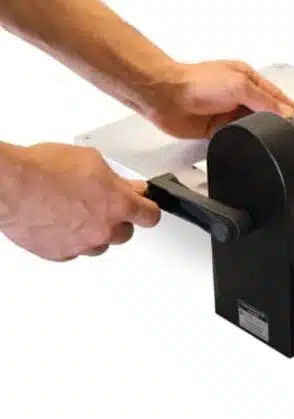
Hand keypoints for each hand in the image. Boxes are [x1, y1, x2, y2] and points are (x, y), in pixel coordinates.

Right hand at [0, 143, 160, 260]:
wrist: (9, 185)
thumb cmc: (43, 169)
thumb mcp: (91, 161)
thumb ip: (116, 178)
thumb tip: (127, 185)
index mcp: (119, 204)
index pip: (150, 215)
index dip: (148, 210)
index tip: (146, 208)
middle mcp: (105, 229)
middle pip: (125, 233)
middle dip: (118, 219)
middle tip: (101, 205)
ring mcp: (84, 244)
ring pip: (100, 243)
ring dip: (95, 231)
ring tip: (75, 211)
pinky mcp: (61, 254)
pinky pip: (75, 250)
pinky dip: (71, 239)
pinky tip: (60, 222)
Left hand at [144, 60, 293, 138]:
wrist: (165, 97)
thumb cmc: (195, 82)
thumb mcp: (239, 86)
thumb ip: (264, 101)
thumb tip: (286, 114)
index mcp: (248, 79)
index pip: (278, 96)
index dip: (292, 109)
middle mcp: (239, 96)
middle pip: (268, 114)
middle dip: (278, 124)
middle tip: (291, 135)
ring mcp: (229, 113)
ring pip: (254, 129)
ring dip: (259, 135)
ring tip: (269, 141)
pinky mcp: (218, 130)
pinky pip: (238, 139)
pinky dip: (243, 143)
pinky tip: (248, 147)